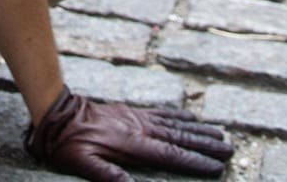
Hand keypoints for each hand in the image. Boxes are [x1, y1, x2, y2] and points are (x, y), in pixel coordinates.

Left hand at [25, 89, 232, 180]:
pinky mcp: (131, 112)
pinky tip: (191, 116)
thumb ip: (109, 176)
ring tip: (220, 134)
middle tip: (230, 149)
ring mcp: (136, 118)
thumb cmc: (68, 144)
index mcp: (132, 144)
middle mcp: (139, 128)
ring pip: (174, 123)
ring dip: (198, 129)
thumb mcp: (83, 164)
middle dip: (205, 144)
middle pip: (179, 137)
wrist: (56, 112)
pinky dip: (179, 115)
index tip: (216, 167)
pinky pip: (161, 112)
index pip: (170, 154)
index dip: (194, 161)